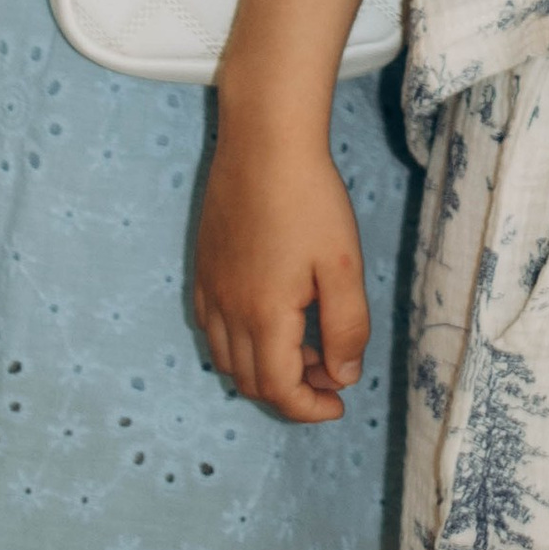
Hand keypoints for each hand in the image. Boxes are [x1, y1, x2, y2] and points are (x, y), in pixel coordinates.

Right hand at [194, 132, 370, 423]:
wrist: (264, 140)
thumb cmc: (309, 198)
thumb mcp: (342, 265)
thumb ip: (345, 327)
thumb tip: (342, 377)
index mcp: (264, 318)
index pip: (280, 391)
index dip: (310, 409)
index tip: (338, 404)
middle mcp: (227, 312)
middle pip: (251, 382)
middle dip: (292, 390)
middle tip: (331, 371)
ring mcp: (210, 289)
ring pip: (227, 359)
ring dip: (265, 369)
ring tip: (306, 345)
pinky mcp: (203, 266)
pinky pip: (211, 327)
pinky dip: (237, 343)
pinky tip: (265, 319)